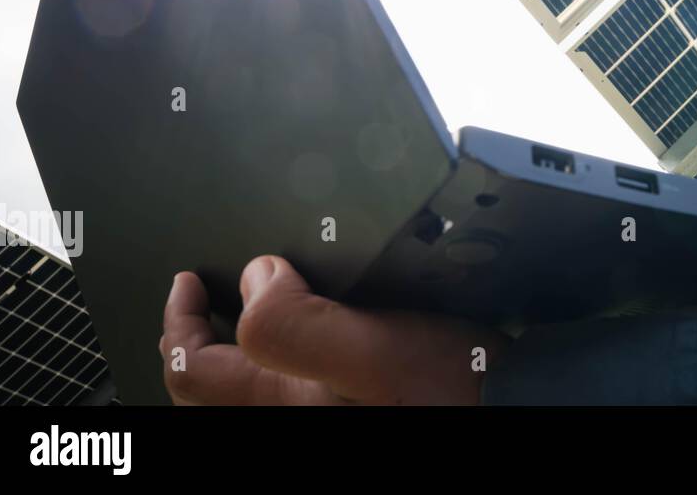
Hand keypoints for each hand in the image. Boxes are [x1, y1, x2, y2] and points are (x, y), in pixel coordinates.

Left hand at [160, 255, 511, 404]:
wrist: (516, 406)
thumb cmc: (454, 393)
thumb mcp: (372, 350)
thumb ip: (297, 321)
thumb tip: (257, 279)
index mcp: (280, 407)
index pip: (189, 371)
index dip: (179, 319)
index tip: (190, 278)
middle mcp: (294, 419)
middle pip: (214, 388)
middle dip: (201, 337)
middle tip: (208, 294)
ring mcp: (324, 416)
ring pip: (255, 389)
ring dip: (243, 347)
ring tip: (252, 306)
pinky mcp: (356, 407)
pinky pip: (295, 389)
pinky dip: (286, 358)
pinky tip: (316, 330)